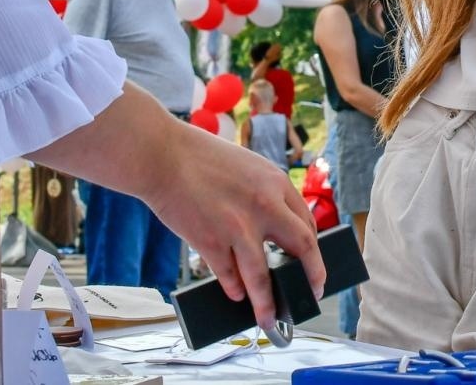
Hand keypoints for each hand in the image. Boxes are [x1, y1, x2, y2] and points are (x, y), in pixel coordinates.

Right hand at [146, 121, 323, 327]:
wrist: (161, 155)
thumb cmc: (200, 158)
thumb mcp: (248, 168)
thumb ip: (265, 196)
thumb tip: (276, 233)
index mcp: (276, 183)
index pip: (307, 224)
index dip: (314, 252)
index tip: (314, 268)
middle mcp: (264, 205)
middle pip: (301, 249)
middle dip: (310, 277)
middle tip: (308, 296)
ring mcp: (238, 225)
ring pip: (262, 276)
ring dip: (266, 303)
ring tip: (268, 320)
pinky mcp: (211, 241)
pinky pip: (228, 275)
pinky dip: (233, 287)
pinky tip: (235, 294)